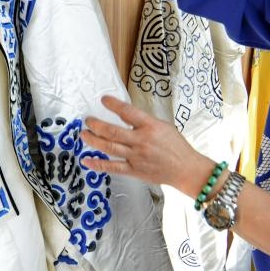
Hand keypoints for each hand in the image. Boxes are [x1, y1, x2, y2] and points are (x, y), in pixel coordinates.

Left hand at [81, 96, 211, 195]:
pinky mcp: (134, 171)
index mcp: (150, 126)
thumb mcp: (163, 127)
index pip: (128, 112)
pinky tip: (87, 160)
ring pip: (109, 147)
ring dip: (93, 140)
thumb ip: (144, 122)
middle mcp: (141, 141)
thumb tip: (125, 115)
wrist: (186, 169)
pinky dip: (98, 164)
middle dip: (96, 125)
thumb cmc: (176, 147)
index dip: (113, 104)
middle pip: (112, 131)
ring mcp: (136, 157)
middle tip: (88, 120)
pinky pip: (112, 167)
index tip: (104, 99)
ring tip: (84, 134)